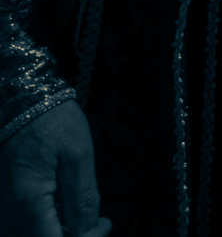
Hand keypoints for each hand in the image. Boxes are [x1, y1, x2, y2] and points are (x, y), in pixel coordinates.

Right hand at [2, 101, 110, 235]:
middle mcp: (9, 214)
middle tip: (100, 221)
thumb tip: (87, 230)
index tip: (105, 225)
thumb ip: (83, 199)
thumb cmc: (51, 122)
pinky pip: (27, 227)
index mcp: (28, 203)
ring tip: (87, 216)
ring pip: (36, 236)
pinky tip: (68, 210)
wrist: (21, 103)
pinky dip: (49, 225)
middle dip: (77, 236)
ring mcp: (5, 211)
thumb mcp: (78, 155)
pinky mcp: (6, 206)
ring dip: (63, 232)